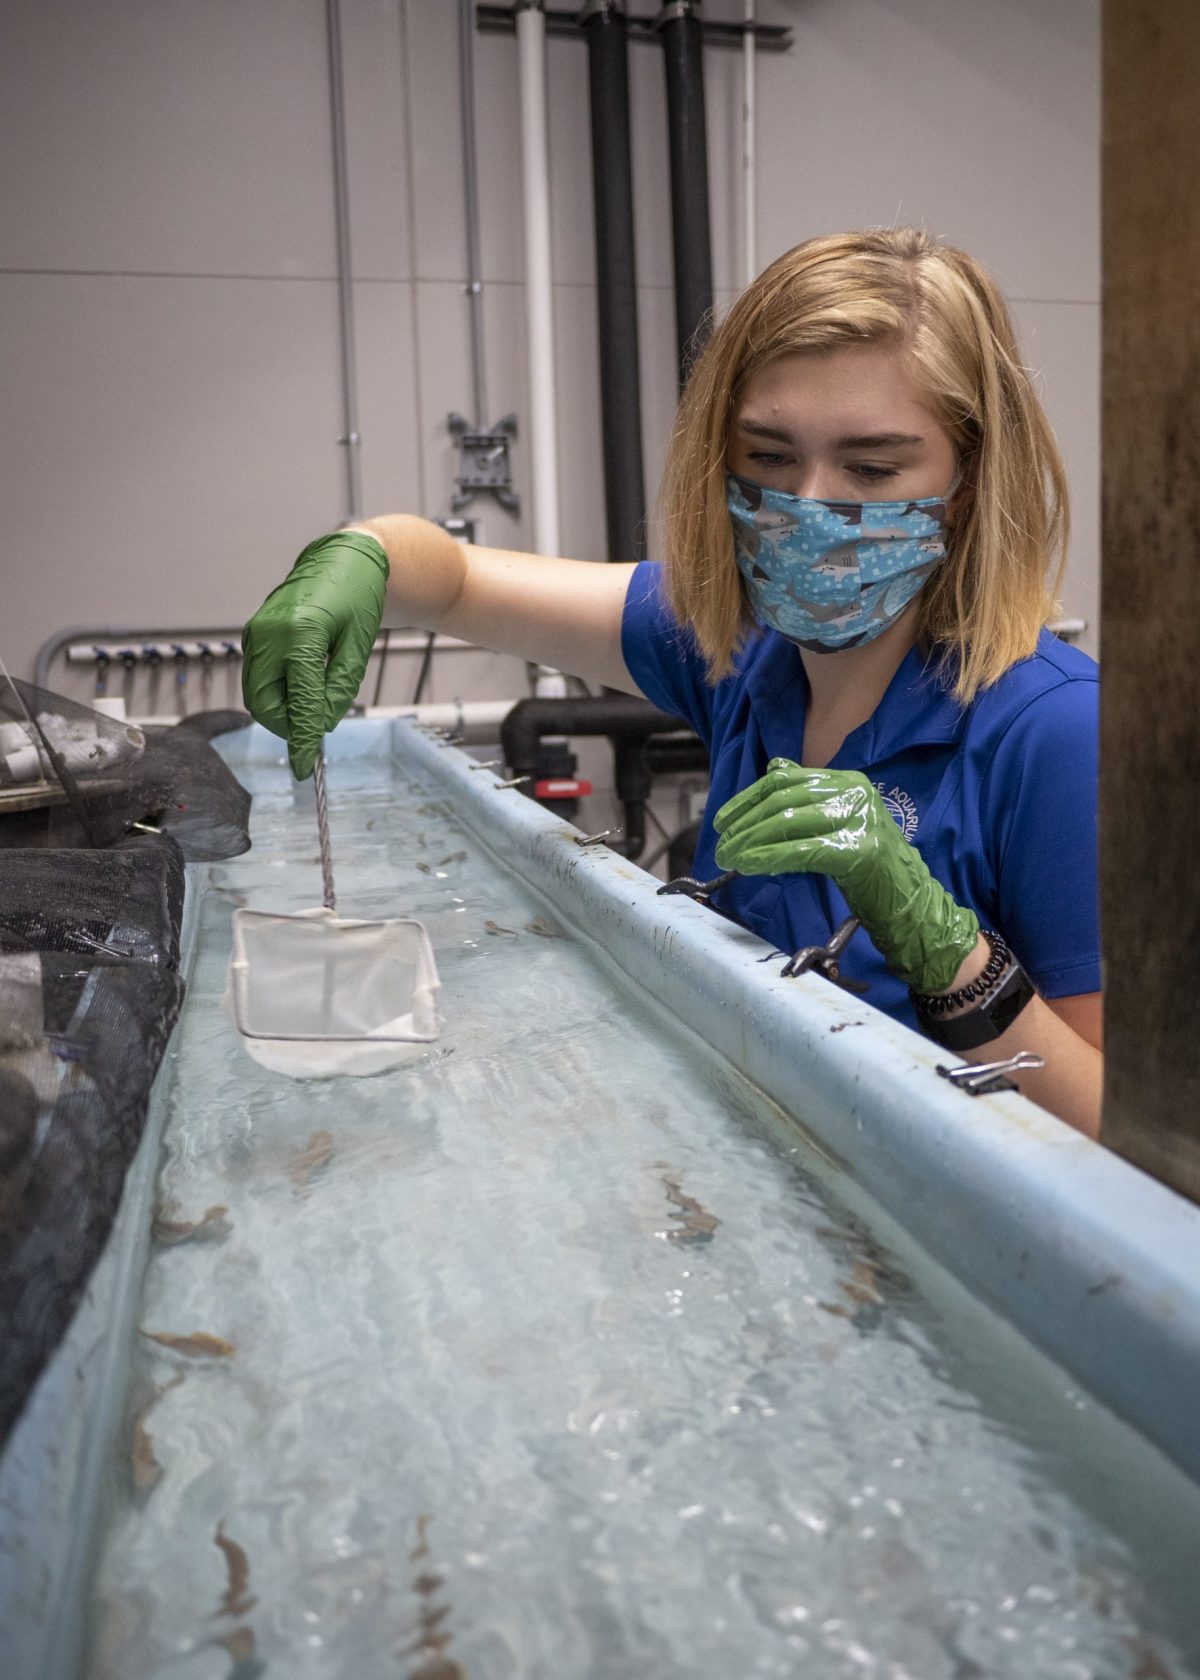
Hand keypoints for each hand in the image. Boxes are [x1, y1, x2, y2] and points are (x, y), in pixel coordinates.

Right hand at [241, 531, 387, 778]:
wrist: (344, 561)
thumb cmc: (358, 599)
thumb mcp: (358, 647)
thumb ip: (339, 688)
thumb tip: (319, 725)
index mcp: (300, 633)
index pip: (298, 701)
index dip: (301, 737)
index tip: (303, 767)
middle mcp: (269, 633)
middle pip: (263, 704)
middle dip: (287, 723)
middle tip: (316, 723)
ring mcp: (256, 633)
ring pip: (257, 694)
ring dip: (283, 707)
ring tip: (316, 694)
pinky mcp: (253, 634)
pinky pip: (259, 677)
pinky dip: (279, 690)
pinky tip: (305, 678)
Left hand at [714, 759, 979, 992]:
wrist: (911, 903)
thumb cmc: (869, 867)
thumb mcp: (839, 821)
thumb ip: (809, 796)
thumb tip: (772, 769)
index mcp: (849, 781)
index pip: (786, 780)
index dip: (748, 799)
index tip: (722, 819)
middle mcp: (855, 793)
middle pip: (783, 801)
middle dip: (744, 824)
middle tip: (720, 844)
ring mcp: (859, 821)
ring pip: (788, 824)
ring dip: (750, 842)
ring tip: (728, 857)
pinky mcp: (858, 852)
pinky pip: (801, 851)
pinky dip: (769, 857)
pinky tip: (749, 866)